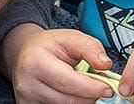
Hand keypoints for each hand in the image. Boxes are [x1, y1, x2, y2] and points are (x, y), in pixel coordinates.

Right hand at [1, 24, 117, 103]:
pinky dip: (71, 102)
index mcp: (35, 62)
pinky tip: (71, 93)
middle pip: (68, 100)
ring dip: (81, 100)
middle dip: (90, 96)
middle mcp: (27, 84)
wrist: (25, 53)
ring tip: (82, 86)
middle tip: (101, 87)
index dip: (90, 88)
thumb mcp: (70, 37)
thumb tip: (105, 65)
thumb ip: (90, 48)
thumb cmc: (49, 46)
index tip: (108, 88)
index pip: (66, 82)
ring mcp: (27, 99)